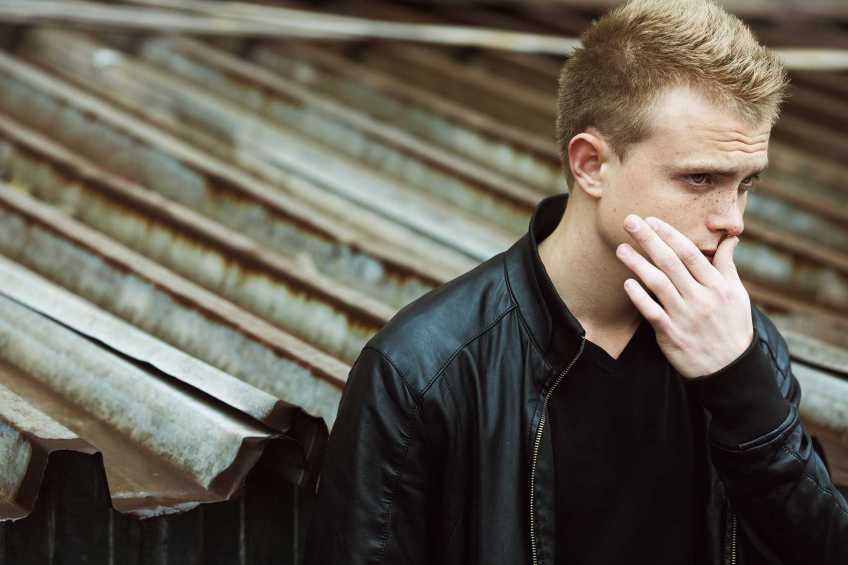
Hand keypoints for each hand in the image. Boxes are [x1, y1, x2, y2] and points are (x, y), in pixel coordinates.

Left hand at [616, 214, 753, 379]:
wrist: (731, 368)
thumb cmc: (732, 326)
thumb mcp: (737, 294)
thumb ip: (727, 265)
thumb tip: (731, 238)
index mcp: (717, 285)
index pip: (690, 253)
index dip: (669, 234)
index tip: (651, 219)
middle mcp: (701, 298)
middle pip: (671, 263)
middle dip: (649, 240)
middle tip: (630, 221)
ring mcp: (686, 316)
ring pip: (658, 284)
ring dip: (638, 264)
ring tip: (621, 249)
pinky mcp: (672, 335)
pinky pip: (653, 313)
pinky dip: (640, 298)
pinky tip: (627, 283)